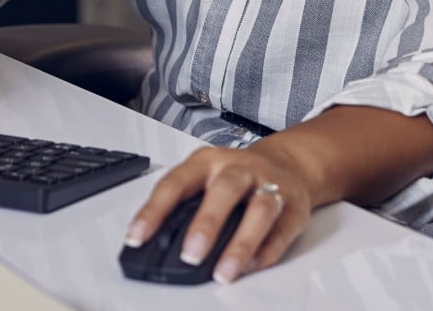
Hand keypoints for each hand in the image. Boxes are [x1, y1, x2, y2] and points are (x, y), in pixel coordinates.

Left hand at [124, 145, 319, 284]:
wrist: (288, 163)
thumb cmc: (236, 176)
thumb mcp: (205, 177)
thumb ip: (184, 205)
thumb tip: (156, 243)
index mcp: (208, 161)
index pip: (177, 182)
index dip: (155, 210)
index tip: (137, 237)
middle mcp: (239, 169)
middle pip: (225, 190)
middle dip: (206, 224)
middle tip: (190, 255)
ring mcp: (270, 185)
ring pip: (260, 210)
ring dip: (241, 243)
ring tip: (224, 272)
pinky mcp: (294, 207)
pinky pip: (283, 230)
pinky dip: (267, 251)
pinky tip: (252, 267)